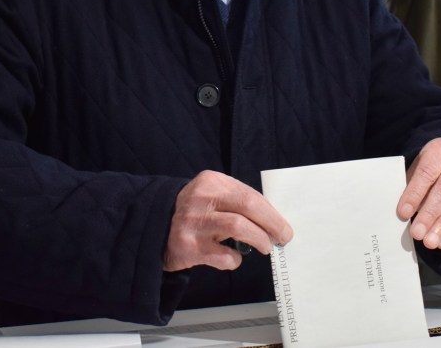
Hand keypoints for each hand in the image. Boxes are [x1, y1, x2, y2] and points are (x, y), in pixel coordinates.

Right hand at [164, 170, 291, 271]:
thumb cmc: (195, 212)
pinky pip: (223, 255)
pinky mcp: (189, 246)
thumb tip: (273, 219)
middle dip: (271, 224)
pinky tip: (233, 257)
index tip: (284, 226)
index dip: (271, 212)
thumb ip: (237, 201)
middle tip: (282, 237)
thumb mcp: (212, 195)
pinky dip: (235, 259)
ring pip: (238, 227)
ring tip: (265, 247)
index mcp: (211, 181)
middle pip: (247, 207)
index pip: (250, 194)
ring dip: (258, 239)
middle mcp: (201, 198)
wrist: (156, 227)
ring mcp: (194, 222)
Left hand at [399, 139, 440, 249]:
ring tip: (429, 242)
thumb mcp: (417, 168)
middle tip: (417, 234)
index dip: (415, 194)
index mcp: (440, 150)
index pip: (427, 172)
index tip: (403, 213)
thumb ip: (411, 186)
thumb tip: (404, 214)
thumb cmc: (430, 169)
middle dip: (430, 215)